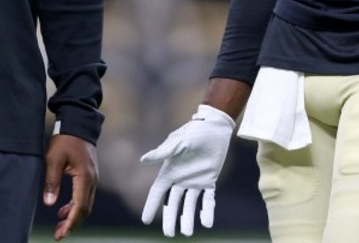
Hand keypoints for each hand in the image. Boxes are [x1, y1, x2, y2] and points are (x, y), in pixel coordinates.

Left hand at [43, 134, 97, 240]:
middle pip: (85, 209)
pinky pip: (85, 195)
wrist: (78, 124)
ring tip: (60, 224)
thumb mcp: (53, 159)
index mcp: (84, 177)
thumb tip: (49, 204)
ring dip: (74, 215)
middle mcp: (92, 180)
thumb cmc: (65, 140)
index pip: (80, 207)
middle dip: (72, 223)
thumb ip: (51, 182)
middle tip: (58, 234)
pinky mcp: (90, 175)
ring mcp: (93, 177)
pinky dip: (76, 205)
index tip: (60, 234)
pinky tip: (64, 210)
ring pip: (86, 203)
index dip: (71, 222)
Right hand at [140, 104, 234, 236]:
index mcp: (170, 171)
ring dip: (188, 219)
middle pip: (173, 203)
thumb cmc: (194, 131)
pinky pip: (208, 199)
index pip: (158, 192)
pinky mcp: (209, 180)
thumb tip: (144, 160)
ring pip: (190, 205)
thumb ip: (163, 152)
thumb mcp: (178, 142)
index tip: (146, 221)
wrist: (215, 126)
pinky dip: (207, 211)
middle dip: (170, 219)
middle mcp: (181, 179)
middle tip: (169, 235)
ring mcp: (195, 181)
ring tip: (187, 234)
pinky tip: (207, 223)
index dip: (152, 206)